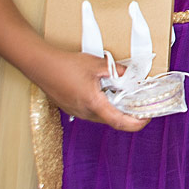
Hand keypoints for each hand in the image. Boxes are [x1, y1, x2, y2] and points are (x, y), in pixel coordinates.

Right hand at [28, 46, 147, 131]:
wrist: (41, 66)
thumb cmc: (66, 65)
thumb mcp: (98, 64)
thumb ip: (118, 71)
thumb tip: (132, 75)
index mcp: (94, 104)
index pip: (120, 122)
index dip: (137, 123)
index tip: (147, 117)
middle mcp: (85, 113)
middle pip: (112, 120)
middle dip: (128, 114)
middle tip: (139, 103)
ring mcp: (77, 112)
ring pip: (102, 116)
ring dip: (114, 108)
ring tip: (123, 94)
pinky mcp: (72, 108)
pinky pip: (92, 111)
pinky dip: (103, 105)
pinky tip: (105, 91)